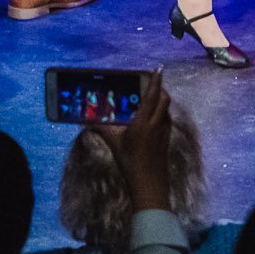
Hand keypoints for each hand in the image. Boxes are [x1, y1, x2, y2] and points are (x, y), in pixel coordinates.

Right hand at [111, 72, 172, 211]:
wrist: (149, 183)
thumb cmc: (130, 163)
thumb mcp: (115, 145)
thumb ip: (103, 130)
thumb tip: (88, 122)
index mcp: (144, 122)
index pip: (152, 96)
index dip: (155, 81)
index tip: (157, 70)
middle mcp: (157, 124)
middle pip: (164, 99)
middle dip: (160, 89)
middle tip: (152, 83)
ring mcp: (164, 132)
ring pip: (167, 109)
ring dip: (162, 101)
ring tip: (152, 98)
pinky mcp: (167, 139)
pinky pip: (167, 119)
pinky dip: (162, 112)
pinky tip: (153, 118)